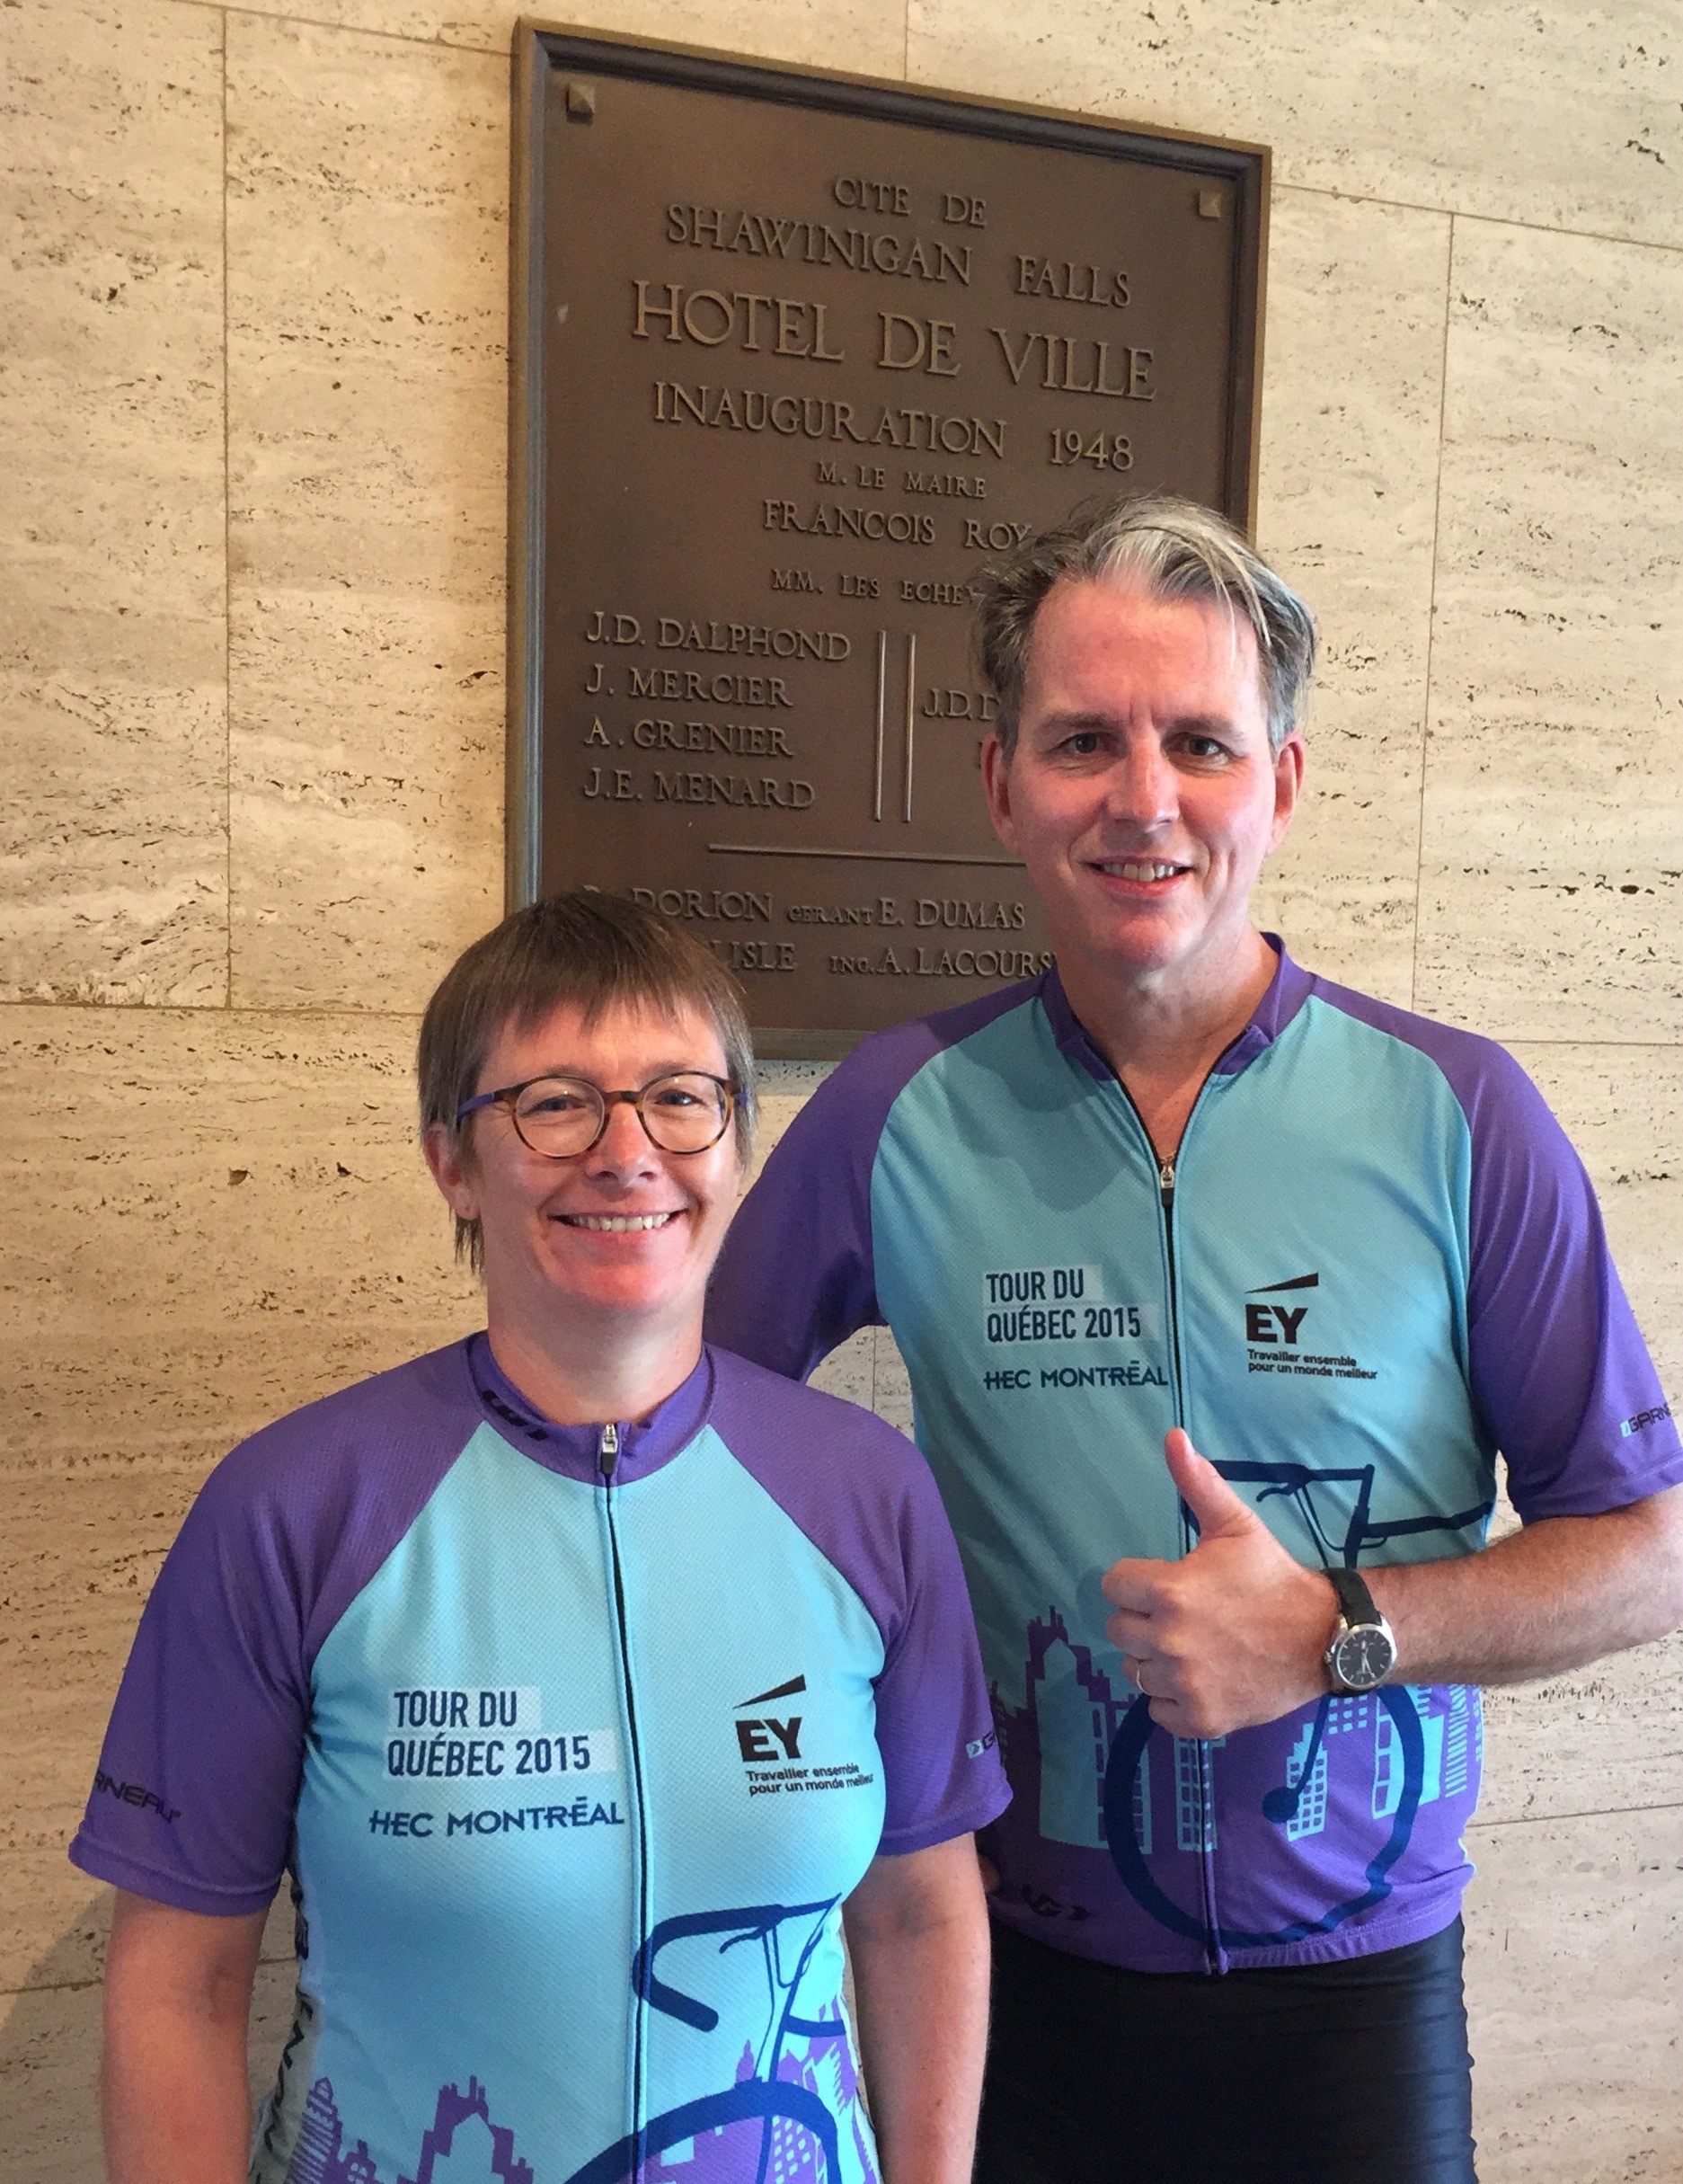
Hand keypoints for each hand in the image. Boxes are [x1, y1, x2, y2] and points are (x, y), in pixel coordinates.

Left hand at [1100, 1429, 1339, 1739]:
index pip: (1113, 1586)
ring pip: (1135, 1672)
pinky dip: (1173, 1699)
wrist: (1325, 1638)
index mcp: (1169, 1592)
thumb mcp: (1236, 1526)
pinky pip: (1157, 1710)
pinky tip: (1201, 1678)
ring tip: (1194, 1646)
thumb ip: (1197, 1483)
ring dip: (1156, 1660)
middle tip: (1183, 1615)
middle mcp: (1169, 1642)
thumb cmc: (1273, 1578)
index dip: (1136, 1581)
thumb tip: (1172, 1437)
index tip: (1168, 1583)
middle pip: (1118, 1630)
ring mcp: (1184, 1685)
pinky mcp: (1200, 1719)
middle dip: (1143, 1619)